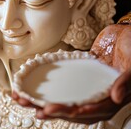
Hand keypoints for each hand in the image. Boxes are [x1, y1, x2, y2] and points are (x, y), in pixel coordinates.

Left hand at [13, 24, 130, 123]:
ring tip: (24, 99)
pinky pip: (64, 84)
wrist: (126, 34)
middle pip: (72, 108)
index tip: (49, 109)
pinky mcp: (80, 75)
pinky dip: (50, 87)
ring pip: (65, 98)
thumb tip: (115, 97)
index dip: (68, 111)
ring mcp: (87, 86)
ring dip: (45, 100)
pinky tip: (35, 87)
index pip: (88, 110)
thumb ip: (126, 82)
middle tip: (29, 105)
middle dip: (50, 108)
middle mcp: (97, 95)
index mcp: (110, 97)